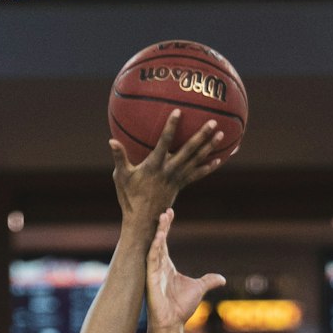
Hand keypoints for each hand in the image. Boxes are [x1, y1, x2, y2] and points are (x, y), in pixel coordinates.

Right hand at [112, 111, 224, 226]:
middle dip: (201, 136)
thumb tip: (111, 140)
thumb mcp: (121, 176)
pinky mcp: (181, 185)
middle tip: (214, 123)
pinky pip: (197, 175)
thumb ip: (119, 157)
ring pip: (196, 160)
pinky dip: (207, 168)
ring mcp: (177, 178)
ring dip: (209, 148)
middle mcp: (169, 170)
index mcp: (154, 165)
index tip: (178, 112)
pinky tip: (218, 160)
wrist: (143, 220)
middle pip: (189, 150)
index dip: (171, 127)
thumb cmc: (129, 196)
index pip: (164, 142)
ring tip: (222, 135)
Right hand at [146, 208, 225, 331]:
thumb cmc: (181, 308)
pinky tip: (158, 238)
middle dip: (162, 226)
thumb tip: (222, 279)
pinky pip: (151, 261)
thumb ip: (209, 281)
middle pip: (159, 241)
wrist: (172, 324)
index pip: (165, 243)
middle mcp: (158, 267)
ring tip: (162, 219)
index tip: (169, 213)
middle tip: (165, 211)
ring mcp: (153, 273)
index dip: (166, 228)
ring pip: (154, 248)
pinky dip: (154, 249)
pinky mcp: (150, 281)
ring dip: (158, 234)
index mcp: (167, 267)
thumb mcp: (199, 289)